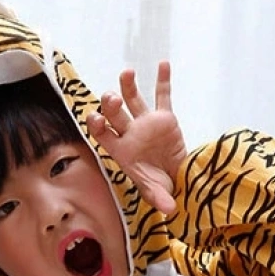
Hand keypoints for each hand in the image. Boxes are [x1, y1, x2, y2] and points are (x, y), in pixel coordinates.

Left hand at [87, 62, 186, 217]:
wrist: (178, 179)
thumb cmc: (161, 185)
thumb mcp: (158, 193)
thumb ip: (160, 199)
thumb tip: (169, 210)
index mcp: (122, 150)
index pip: (103, 134)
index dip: (97, 125)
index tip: (95, 119)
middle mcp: (130, 133)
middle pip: (115, 114)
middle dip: (110, 105)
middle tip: (111, 99)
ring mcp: (146, 123)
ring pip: (133, 100)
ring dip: (128, 87)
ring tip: (127, 74)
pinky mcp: (164, 117)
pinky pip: (163, 96)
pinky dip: (163, 80)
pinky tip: (163, 65)